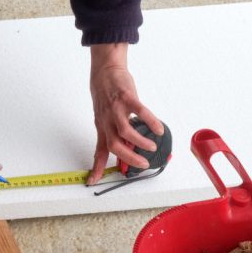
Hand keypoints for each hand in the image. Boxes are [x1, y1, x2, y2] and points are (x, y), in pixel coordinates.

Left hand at [86, 43, 162, 185]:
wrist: (105, 71)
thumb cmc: (106, 95)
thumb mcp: (105, 117)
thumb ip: (115, 134)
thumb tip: (127, 150)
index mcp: (102, 127)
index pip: (98, 151)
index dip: (96, 167)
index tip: (93, 182)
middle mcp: (107, 120)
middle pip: (114, 144)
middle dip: (128, 157)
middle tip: (143, 164)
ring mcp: (116, 108)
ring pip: (125, 130)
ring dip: (139, 142)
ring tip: (151, 147)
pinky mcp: (127, 96)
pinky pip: (140, 110)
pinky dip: (150, 121)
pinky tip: (158, 128)